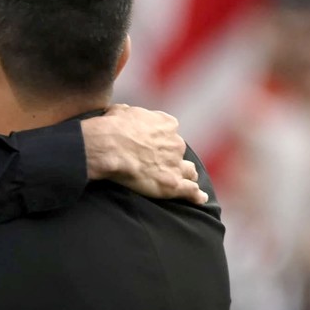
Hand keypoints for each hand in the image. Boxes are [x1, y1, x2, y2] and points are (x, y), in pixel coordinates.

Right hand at [81, 104, 206, 202]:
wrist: (109, 147)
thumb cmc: (111, 128)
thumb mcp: (119, 111)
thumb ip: (127, 113)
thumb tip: (123, 113)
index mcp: (166, 124)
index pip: (170, 131)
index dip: (162, 139)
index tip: (153, 144)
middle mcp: (175, 143)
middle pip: (179, 152)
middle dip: (172, 157)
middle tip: (159, 165)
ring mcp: (176, 164)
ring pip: (189, 171)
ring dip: (186, 175)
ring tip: (184, 181)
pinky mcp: (173, 184)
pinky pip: (191, 191)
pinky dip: (196, 195)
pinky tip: (200, 198)